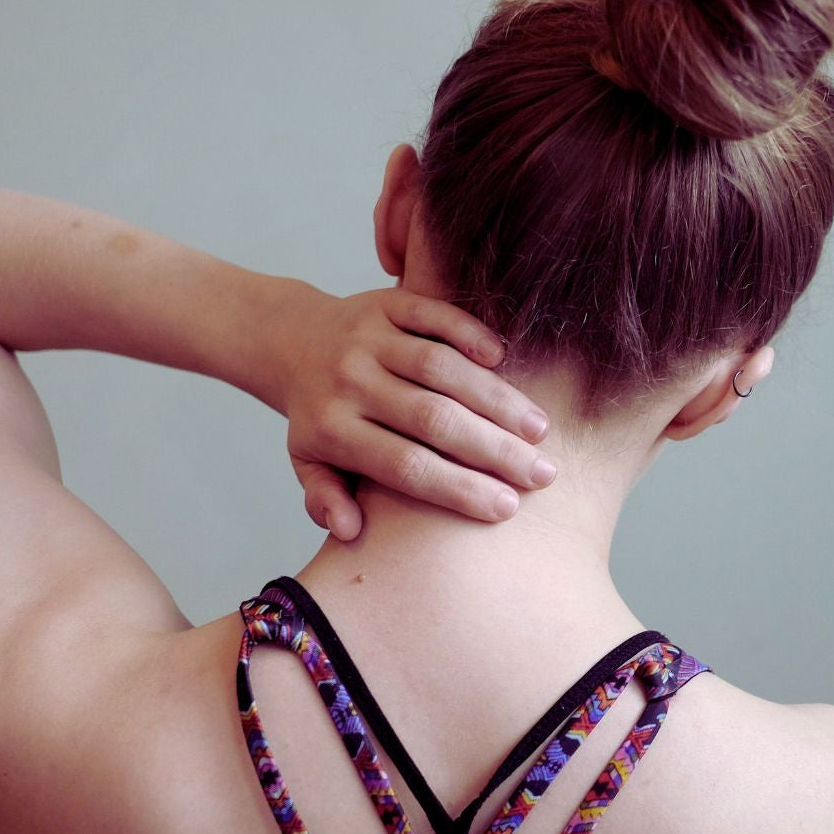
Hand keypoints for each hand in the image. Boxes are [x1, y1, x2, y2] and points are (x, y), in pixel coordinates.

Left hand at [273, 284, 554, 539]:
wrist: (291, 339)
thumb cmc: (316, 414)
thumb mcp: (306, 461)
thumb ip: (324, 496)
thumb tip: (348, 532)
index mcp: (332, 430)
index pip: (405, 466)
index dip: (458, 488)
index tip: (507, 508)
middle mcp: (350, 382)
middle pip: (432, 420)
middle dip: (493, 449)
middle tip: (542, 474)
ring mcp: (369, 338)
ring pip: (441, 369)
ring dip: (496, 397)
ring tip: (538, 429)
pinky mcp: (385, 302)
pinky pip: (433, 316)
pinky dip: (469, 333)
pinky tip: (504, 358)